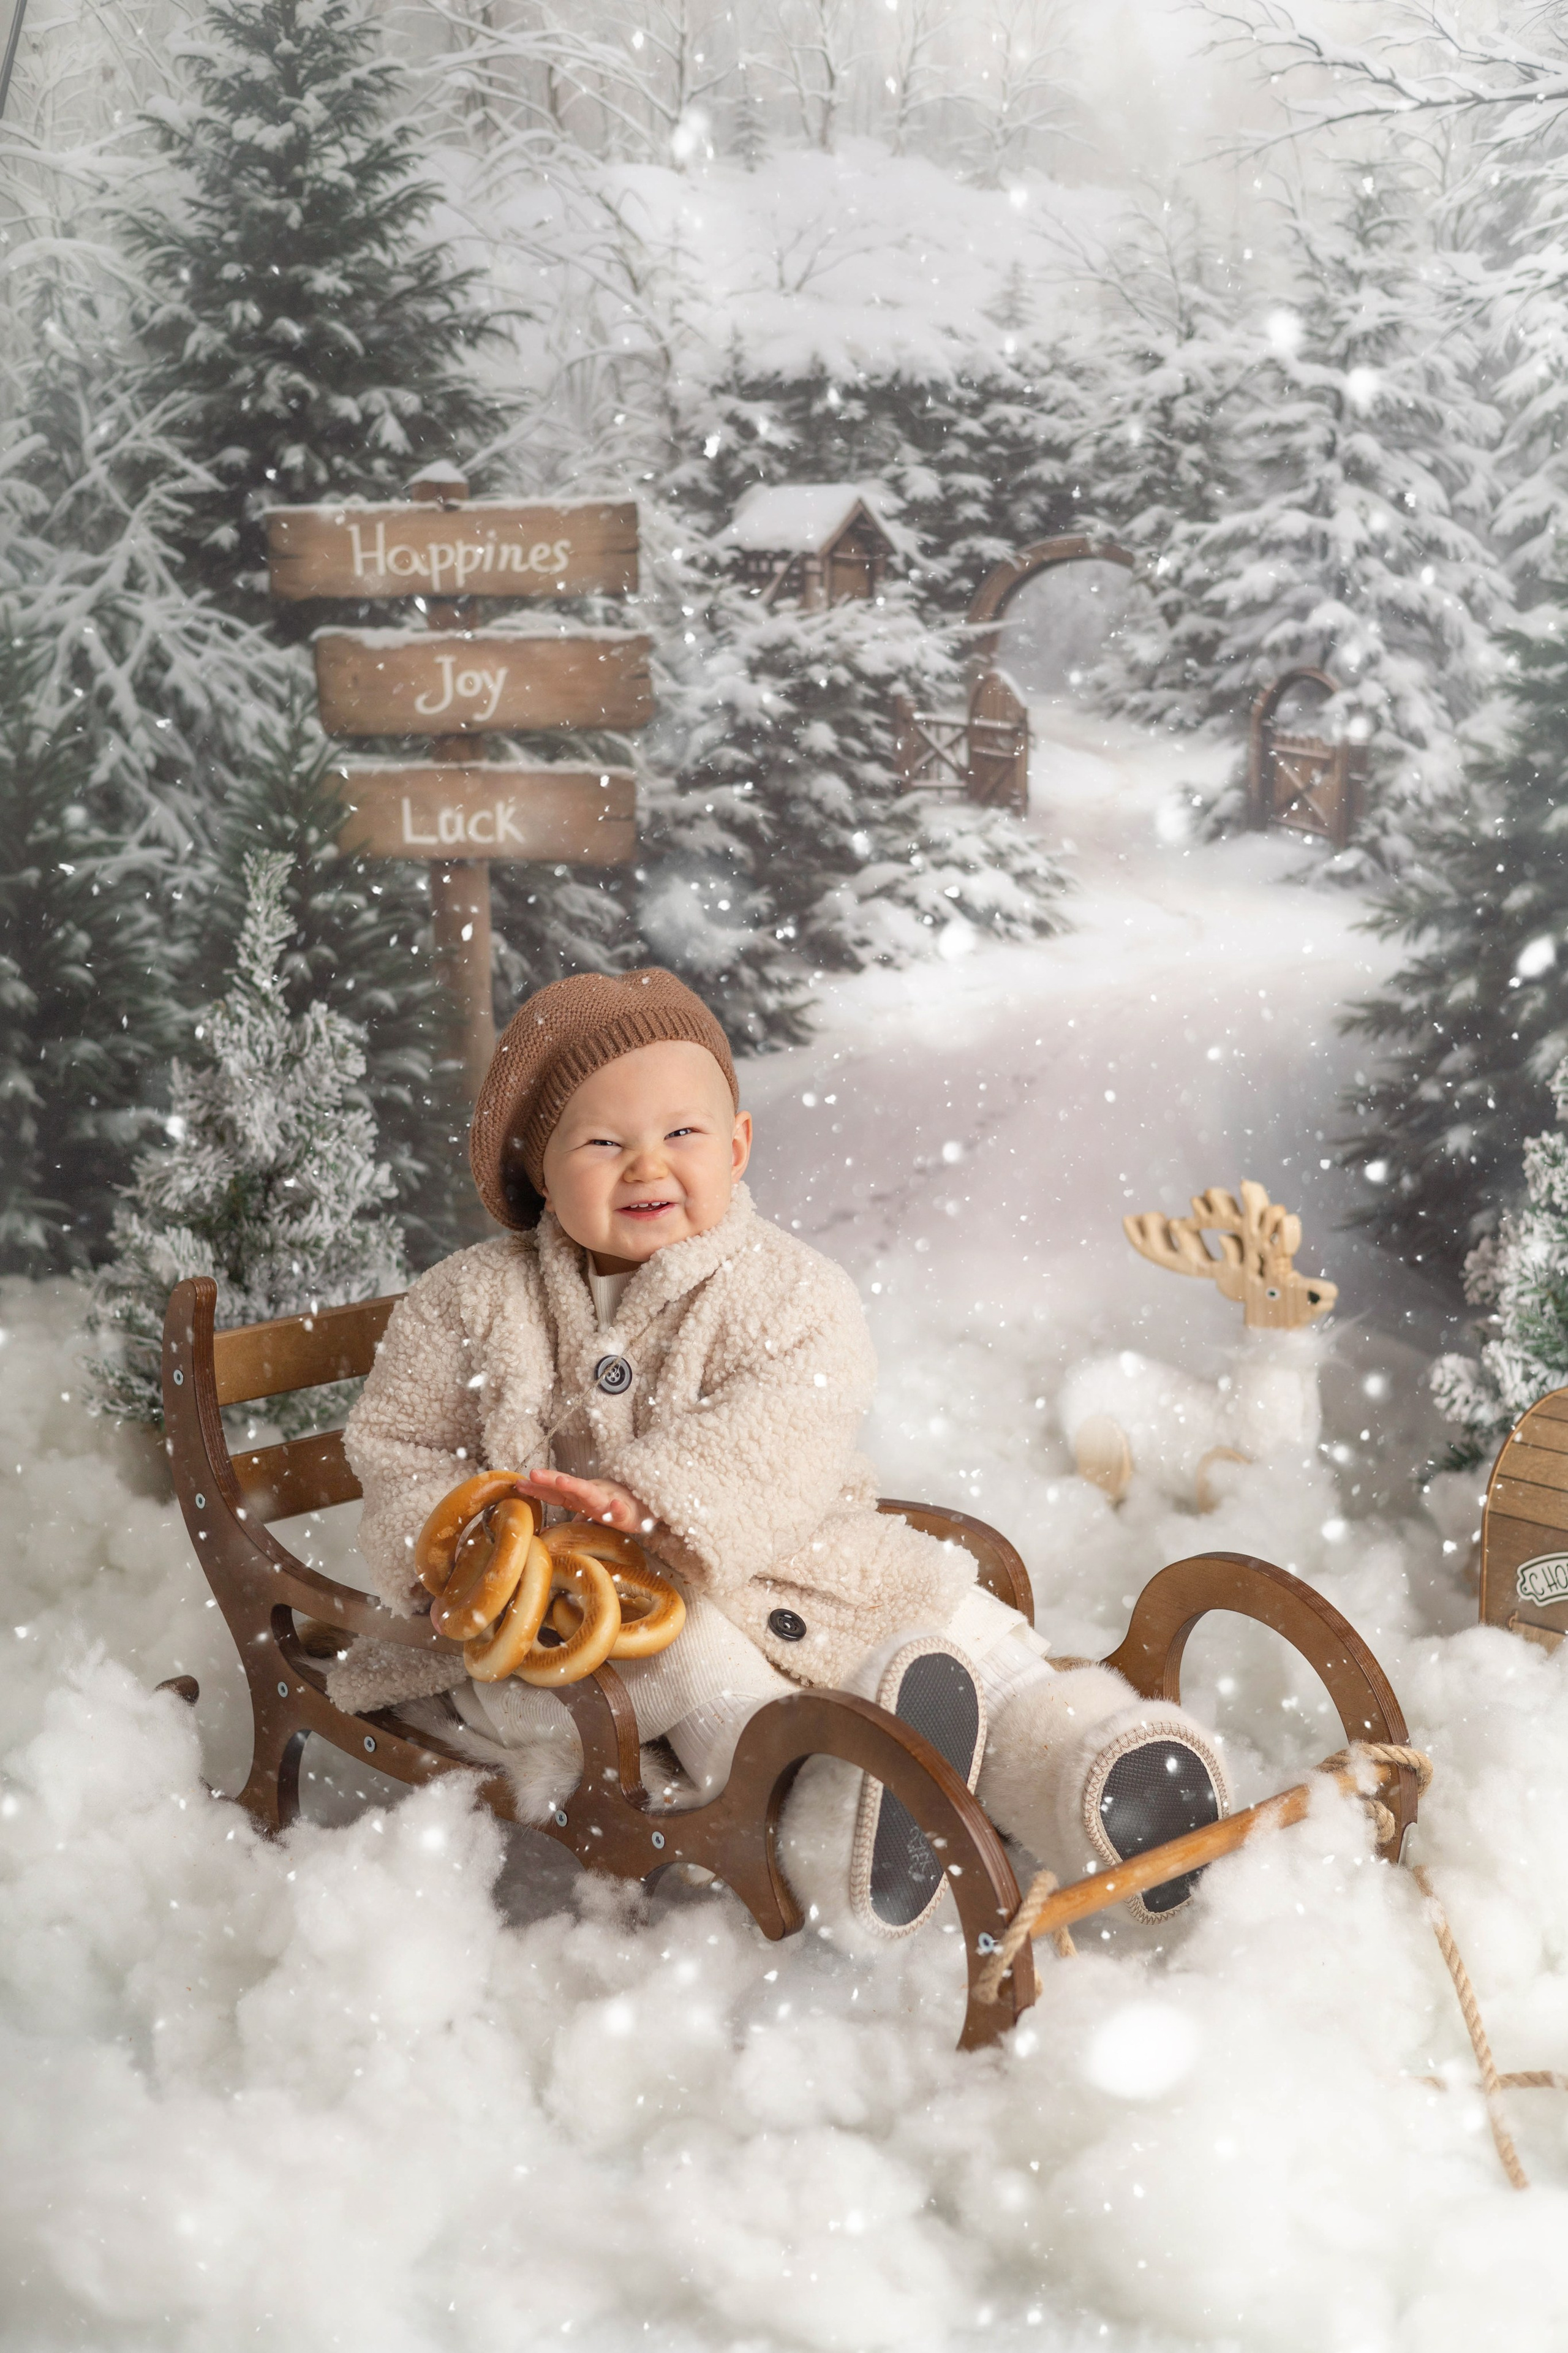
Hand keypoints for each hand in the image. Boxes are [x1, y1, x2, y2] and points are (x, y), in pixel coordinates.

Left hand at [515, 1467, 654, 1534]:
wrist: (650, 1509)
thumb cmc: (618, 1510)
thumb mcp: (592, 1515)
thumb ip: (573, 1520)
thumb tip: (548, 1532)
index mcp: (583, 1499)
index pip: (556, 1493)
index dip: (538, 1488)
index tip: (519, 1484)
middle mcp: (593, 1496)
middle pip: (568, 1487)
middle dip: (550, 1480)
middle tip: (532, 1474)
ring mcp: (610, 1501)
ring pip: (591, 1493)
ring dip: (577, 1486)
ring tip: (562, 1482)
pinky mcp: (628, 1512)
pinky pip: (622, 1510)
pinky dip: (618, 1507)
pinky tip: (614, 1504)